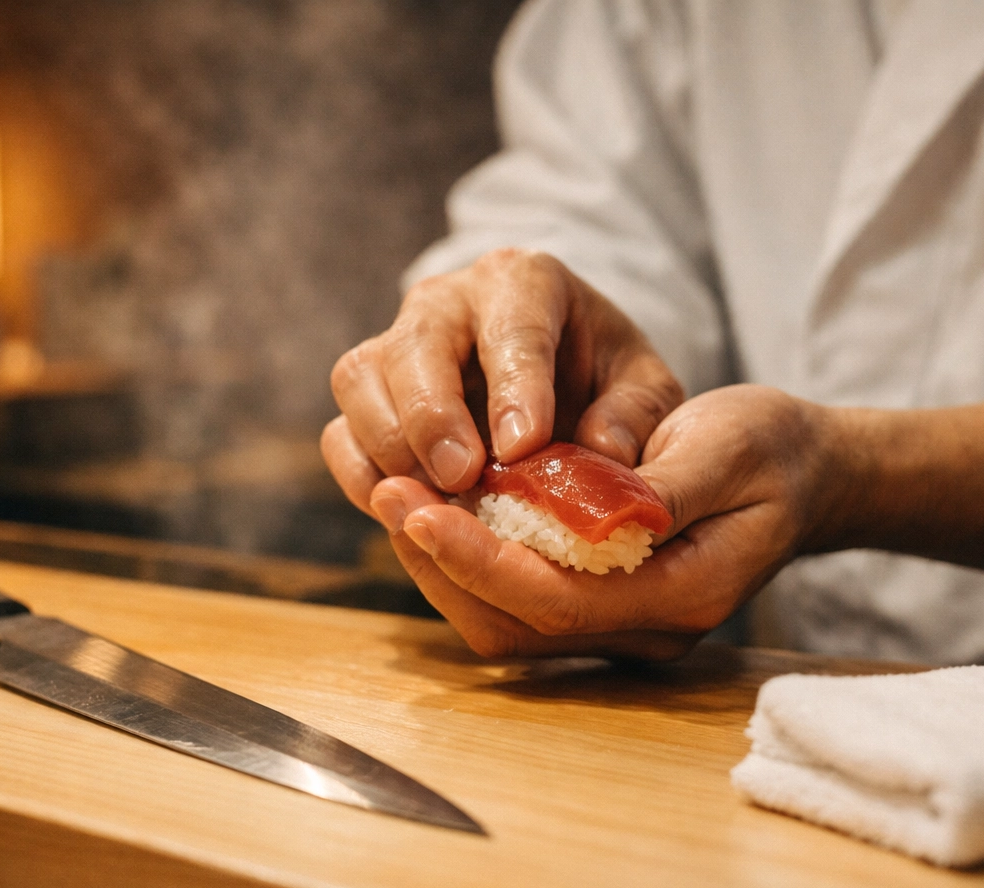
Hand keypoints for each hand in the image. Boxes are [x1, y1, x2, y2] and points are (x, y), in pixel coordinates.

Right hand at [322, 248, 683, 517]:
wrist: (558, 373)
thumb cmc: (601, 375)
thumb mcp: (643, 385)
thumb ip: (635, 414)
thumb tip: (602, 451)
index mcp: (523, 281)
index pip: (513, 326)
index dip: (514, 387)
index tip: (523, 446)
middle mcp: (446, 302)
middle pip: (415, 346)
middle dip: (434, 417)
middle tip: (464, 478)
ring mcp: (395, 344)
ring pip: (360, 381)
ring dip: (391, 448)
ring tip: (438, 500)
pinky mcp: (366, 396)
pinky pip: (339, 432)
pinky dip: (362, 475)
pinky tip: (406, 510)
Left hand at [368, 385, 831, 658]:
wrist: (807, 475)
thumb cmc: (773, 452)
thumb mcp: (732, 444)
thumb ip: (664, 485)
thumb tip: (595, 505)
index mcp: (683, 595)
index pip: (558, 601)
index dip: (479, 559)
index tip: (415, 507)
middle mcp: (646, 629)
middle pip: (517, 626)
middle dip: (443, 564)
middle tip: (386, 493)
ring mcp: (623, 627)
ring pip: (506, 625)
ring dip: (445, 567)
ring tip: (394, 497)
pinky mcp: (601, 608)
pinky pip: (516, 605)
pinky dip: (468, 564)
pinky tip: (436, 513)